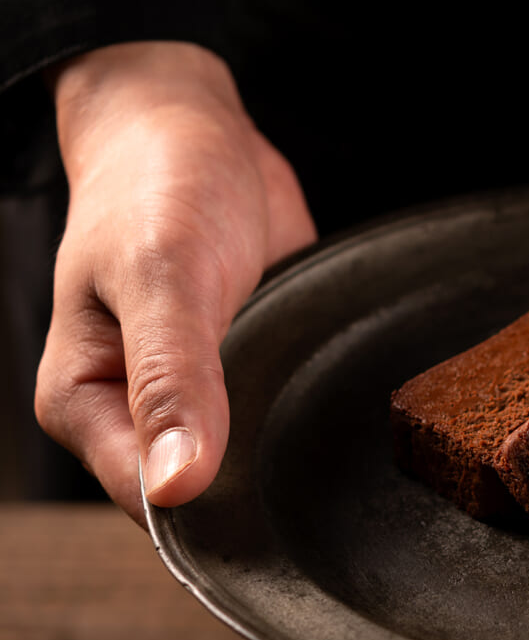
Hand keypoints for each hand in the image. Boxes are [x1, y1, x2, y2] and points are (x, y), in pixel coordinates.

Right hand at [35, 42, 316, 523]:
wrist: (194, 131)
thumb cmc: (154, 191)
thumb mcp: (162, 278)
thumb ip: (170, 381)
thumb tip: (175, 486)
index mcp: (86, 404)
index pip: (148, 500)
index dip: (208, 507)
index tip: (266, 499)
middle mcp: (138, 412)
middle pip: (203, 491)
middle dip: (255, 485)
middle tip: (309, 465)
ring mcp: (198, 397)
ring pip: (247, 460)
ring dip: (287, 452)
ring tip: (322, 429)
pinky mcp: (245, 376)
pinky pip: (279, 419)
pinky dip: (305, 414)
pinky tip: (331, 406)